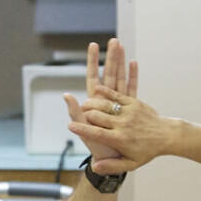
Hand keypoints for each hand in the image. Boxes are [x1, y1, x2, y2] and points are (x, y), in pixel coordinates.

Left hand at [64, 38, 137, 161]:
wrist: (113, 159)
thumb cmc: (98, 148)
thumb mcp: (85, 129)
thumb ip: (75, 112)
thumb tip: (66, 96)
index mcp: (94, 103)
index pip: (94, 77)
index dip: (93, 62)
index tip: (93, 46)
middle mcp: (105, 101)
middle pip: (109, 73)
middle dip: (111, 57)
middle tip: (113, 40)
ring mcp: (118, 103)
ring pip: (120, 77)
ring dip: (122, 62)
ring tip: (123, 46)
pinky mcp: (129, 108)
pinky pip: (132, 88)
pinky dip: (133, 75)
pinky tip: (134, 63)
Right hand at [70, 84, 171, 176]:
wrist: (167, 135)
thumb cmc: (147, 151)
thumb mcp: (131, 164)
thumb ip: (112, 166)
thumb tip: (95, 168)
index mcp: (120, 140)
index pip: (96, 133)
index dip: (81, 129)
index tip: (70, 126)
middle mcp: (123, 124)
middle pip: (96, 116)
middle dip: (84, 115)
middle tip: (79, 116)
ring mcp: (128, 112)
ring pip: (104, 104)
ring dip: (91, 103)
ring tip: (85, 105)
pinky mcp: (133, 102)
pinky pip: (115, 94)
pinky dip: (104, 91)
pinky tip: (95, 90)